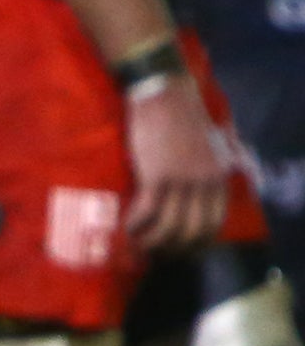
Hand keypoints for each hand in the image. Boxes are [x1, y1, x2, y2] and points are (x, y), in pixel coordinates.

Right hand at [125, 78, 230, 253]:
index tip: (177, 250)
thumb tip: (195, 199)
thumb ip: (208, 172)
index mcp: (218, 176)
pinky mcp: (157, 176)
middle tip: (154, 252)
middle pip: (191, 231)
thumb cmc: (180, 118)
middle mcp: (204, 181)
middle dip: (171, 248)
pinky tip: (127, 228)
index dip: (194, 243)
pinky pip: (146, 212)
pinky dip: (135, 225)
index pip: (213, 223)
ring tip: (136, 244)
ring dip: (150, 242)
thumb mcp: (209, 147)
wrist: (163, 93)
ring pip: (168, 226)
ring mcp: (182, 179)